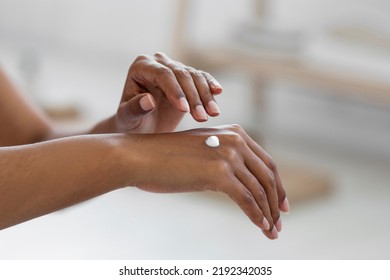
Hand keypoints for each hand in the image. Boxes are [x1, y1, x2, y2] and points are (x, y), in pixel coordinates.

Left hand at [115, 52, 222, 132]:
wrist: (142, 127)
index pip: (163, 74)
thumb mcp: (128, 119)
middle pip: (182, 75)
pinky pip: (202, 79)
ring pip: (195, 77)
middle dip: (194, 97)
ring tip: (213, 114)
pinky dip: (210, 86)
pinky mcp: (187, 78)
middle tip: (202, 118)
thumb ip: (135, 109)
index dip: (176, 91)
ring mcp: (174, 68)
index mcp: (141, 67)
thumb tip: (148, 100)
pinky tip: (218, 93)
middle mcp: (158, 63)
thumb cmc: (131, 122)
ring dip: (205, 96)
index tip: (184, 110)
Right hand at [127, 124, 288, 239]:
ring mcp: (228, 155)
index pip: (266, 163)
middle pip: (268, 176)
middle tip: (280, 222)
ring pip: (259, 191)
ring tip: (272, 232)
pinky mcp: (219, 173)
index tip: (281, 204)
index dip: (277, 185)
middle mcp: (235, 140)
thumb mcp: (203, 150)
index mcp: (234, 132)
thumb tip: (241, 182)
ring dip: (268, 215)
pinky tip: (261, 227)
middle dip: (276, 202)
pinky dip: (257, 216)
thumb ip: (223, 158)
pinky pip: (247, 200)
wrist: (140, 156)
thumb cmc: (166, 157)